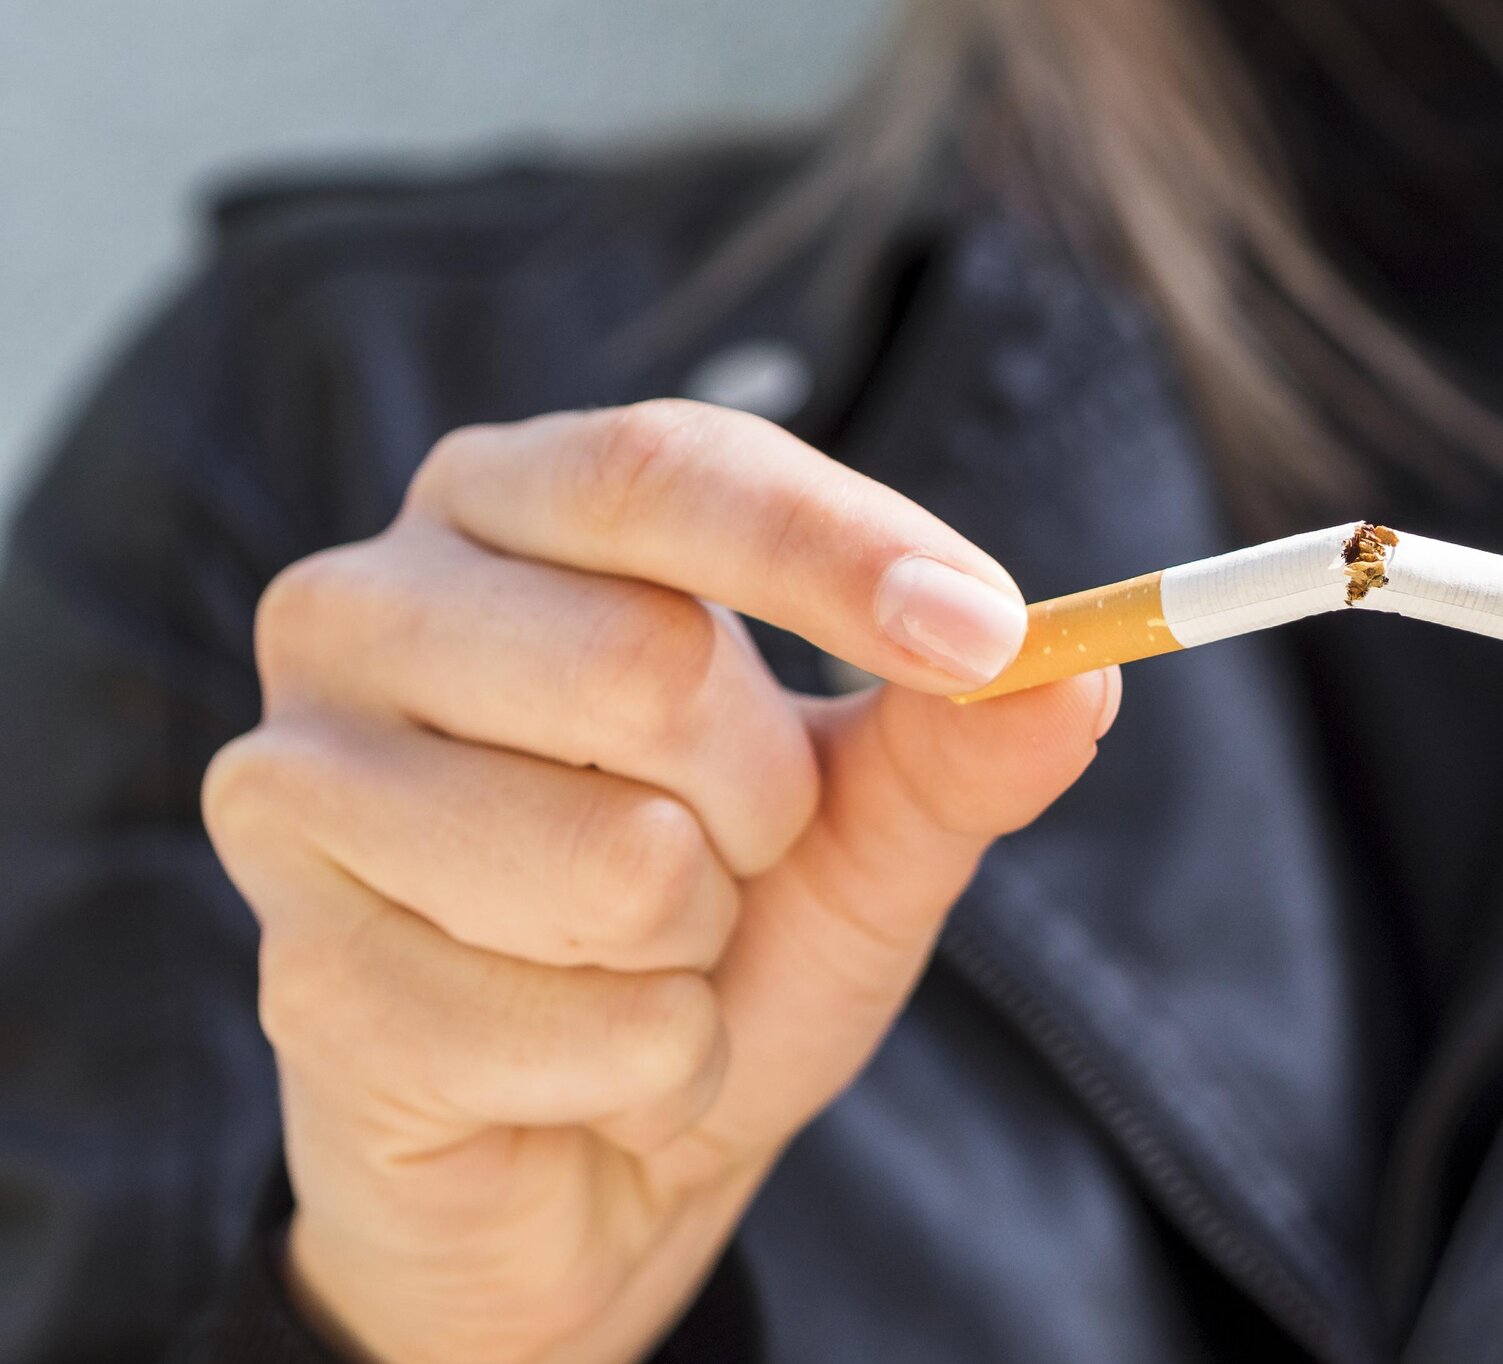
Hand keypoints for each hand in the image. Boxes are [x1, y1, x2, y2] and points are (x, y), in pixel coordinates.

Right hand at [202, 400, 1114, 1363]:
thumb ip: (962, 738)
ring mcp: (298, 784)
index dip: (838, 550)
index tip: (991, 632)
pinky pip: (563, 1026)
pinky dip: (643, 1066)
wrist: (587, 1157)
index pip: (666, 467)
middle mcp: (364, 607)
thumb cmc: (717, 936)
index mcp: (504, 509)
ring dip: (697, 950)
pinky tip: (584, 1060)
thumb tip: (1083, 674)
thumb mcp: (868, 825)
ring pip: (614, 862)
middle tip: (739, 857)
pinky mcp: (298, 969)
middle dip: (765, 804)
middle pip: (646, 662)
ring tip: (649, 956)